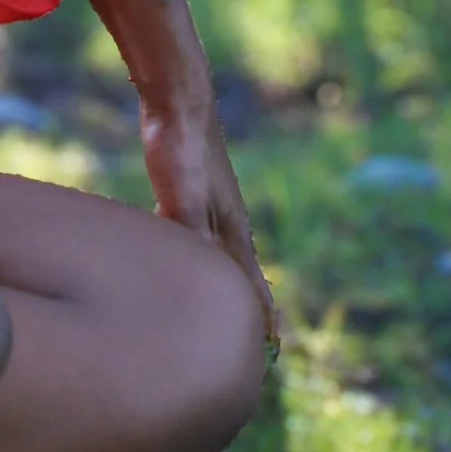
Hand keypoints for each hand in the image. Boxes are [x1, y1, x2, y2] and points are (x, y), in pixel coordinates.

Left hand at [85, 0, 277, 348]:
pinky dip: (193, 256)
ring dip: (221, 282)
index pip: (251, 288)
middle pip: (239, 276)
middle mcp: (227, 222)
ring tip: (219, 306)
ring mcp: (209, 205)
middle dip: (247, 308)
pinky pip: (194, 236)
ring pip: (217, 256)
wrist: (178, 99)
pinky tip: (178, 258)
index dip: (262, 320)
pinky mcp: (188, 190)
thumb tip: (193, 280)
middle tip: (255, 342)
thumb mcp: (182, 199)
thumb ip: (189, 237)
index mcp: (232, 231)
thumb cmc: (183, 149)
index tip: (273, 352)